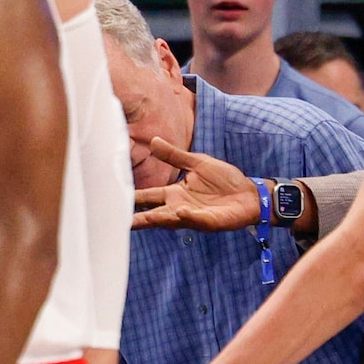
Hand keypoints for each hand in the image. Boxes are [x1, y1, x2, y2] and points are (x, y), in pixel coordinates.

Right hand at [128, 139, 261, 232]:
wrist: (249, 193)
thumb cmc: (225, 180)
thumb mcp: (197, 163)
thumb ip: (174, 156)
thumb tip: (154, 141)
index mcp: (175, 193)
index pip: (148, 196)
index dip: (133, 197)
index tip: (113, 198)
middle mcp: (179, 207)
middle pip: (153, 213)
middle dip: (136, 217)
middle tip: (117, 221)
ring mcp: (193, 216)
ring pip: (169, 220)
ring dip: (155, 219)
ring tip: (136, 221)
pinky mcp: (209, 221)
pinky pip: (195, 219)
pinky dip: (187, 216)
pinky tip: (178, 211)